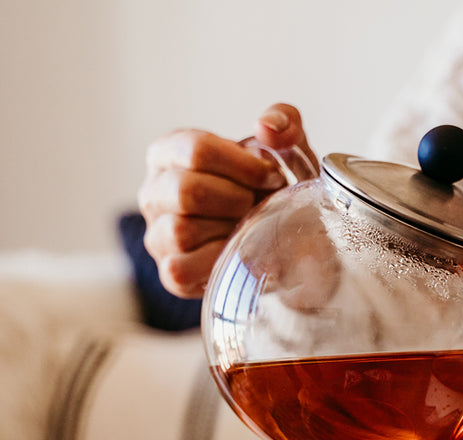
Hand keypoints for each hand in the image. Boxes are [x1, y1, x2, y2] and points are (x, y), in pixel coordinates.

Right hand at [138, 103, 314, 297]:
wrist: (288, 239)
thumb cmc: (273, 189)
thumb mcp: (286, 148)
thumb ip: (284, 122)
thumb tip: (267, 127)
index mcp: (170, 153)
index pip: (195, 150)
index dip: (243, 165)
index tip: (272, 175)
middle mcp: (154, 192)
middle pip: (187, 191)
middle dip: (238, 199)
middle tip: (260, 205)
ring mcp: (158, 235)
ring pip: (182, 231)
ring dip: (229, 230)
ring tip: (250, 226)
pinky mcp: (172, 273)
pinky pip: (182, 268)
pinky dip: (218, 260)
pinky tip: (240, 250)